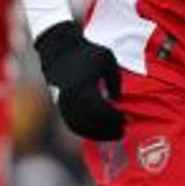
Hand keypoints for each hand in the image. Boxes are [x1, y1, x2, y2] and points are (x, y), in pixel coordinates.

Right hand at [34, 21, 122, 140]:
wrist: (59, 50)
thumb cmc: (86, 53)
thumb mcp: (107, 59)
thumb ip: (115, 80)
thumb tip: (116, 100)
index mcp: (84, 86)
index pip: (101, 110)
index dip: (114, 118)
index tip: (125, 119)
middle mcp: (72, 98)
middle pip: (92, 122)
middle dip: (109, 129)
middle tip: (122, 132)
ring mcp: (64, 103)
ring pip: (82, 127)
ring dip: (98, 134)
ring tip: (112, 135)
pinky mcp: (59, 107)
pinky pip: (73, 124)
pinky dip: (86, 131)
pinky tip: (97, 132)